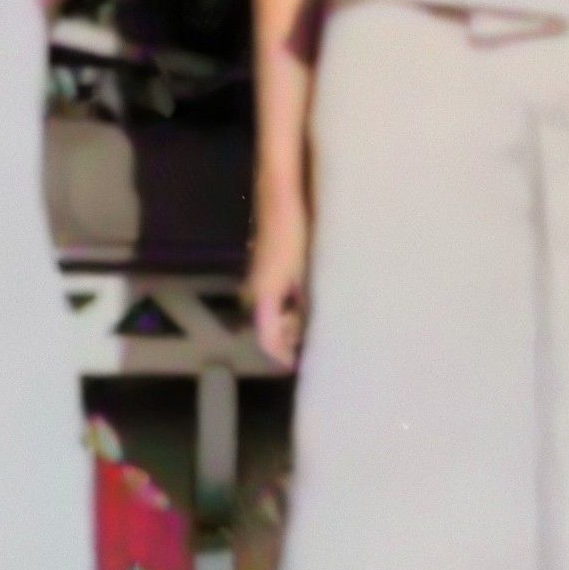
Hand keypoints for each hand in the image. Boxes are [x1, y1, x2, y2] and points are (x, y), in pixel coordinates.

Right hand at [245, 192, 309, 367]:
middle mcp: (255, 292)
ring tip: (313, 321)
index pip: (267, 338)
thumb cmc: (294, 237)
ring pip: (270, 313)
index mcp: (264, 296)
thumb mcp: (302, 274)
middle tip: (312, 341)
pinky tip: (304, 302)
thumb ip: (299, 305)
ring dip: (289, 321)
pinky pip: (272, 299)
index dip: (280, 355)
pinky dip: (287, 307)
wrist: (280, 203)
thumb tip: (301, 329)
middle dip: (287, 338)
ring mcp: (257, 281)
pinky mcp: (263, 272)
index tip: (296, 366)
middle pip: (267, 327)